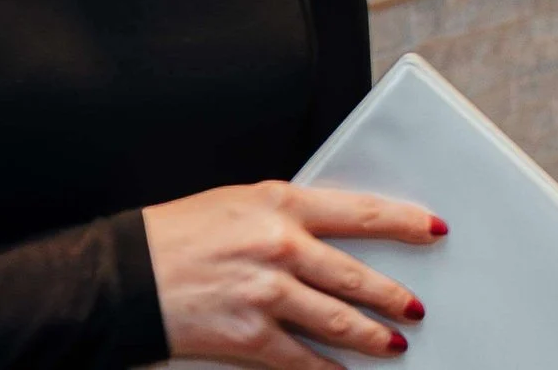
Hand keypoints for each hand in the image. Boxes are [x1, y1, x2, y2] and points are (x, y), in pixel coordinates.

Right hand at [146, 181, 441, 368]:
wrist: (125, 274)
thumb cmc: (179, 233)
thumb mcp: (240, 203)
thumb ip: (288, 216)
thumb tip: (333, 237)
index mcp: (281, 203)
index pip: (360, 211)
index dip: (404, 222)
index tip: (432, 229)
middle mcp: (280, 246)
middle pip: (356, 274)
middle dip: (392, 295)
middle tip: (415, 307)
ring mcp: (266, 293)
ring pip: (337, 319)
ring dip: (372, 336)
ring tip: (394, 343)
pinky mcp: (247, 334)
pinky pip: (299, 358)